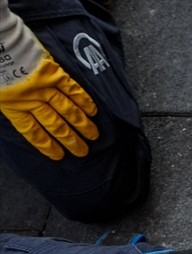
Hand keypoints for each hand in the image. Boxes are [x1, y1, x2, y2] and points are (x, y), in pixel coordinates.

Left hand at [0, 2, 97, 159]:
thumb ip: (10, 105)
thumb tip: (24, 118)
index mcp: (13, 106)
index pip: (33, 132)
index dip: (47, 145)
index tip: (60, 156)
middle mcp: (31, 100)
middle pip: (55, 125)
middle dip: (71, 140)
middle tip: (83, 151)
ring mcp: (44, 87)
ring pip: (67, 111)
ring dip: (82, 125)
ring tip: (93, 136)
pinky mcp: (54, 73)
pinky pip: (73, 90)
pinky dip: (84, 102)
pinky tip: (93, 112)